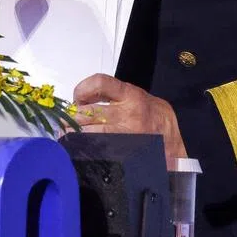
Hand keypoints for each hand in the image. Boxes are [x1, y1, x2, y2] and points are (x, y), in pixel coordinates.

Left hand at [72, 73, 187, 167]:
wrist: (172, 141)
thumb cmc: (152, 116)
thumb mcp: (136, 97)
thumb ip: (112, 96)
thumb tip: (80, 102)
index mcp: (130, 95)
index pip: (100, 83)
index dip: (82, 89)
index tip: (77, 98)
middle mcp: (128, 114)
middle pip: (89, 113)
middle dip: (72, 118)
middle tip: (63, 122)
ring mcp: (127, 135)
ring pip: (90, 134)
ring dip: (74, 135)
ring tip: (68, 136)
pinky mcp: (125, 152)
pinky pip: (99, 150)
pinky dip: (85, 149)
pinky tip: (80, 149)